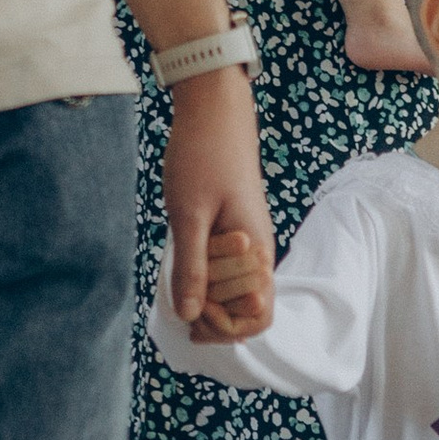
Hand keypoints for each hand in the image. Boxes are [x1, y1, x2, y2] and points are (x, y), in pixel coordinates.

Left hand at [163, 73, 275, 339]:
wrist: (214, 112)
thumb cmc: (201, 158)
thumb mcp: (189, 216)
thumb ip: (191, 268)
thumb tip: (189, 317)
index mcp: (257, 251)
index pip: (259, 317)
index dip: (226, 327)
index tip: (192, 311)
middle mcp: (259, 252)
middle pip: (246, 311)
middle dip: (212, 312)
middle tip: (179, 293)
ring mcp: (249, 242)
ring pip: (234, 290)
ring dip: (207, 293)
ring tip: (178, 274)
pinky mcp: (235, 231)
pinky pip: (225, 269)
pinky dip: (205, 274)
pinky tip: (183, 261)